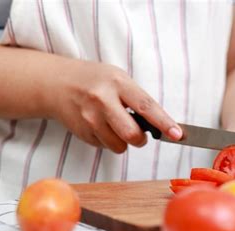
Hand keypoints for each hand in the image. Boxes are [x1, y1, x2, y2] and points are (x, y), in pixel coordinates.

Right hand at [46, 59, 181, 152]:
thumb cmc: (95, 80)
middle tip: (138, 133)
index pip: (146, 107)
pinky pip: (105, 147)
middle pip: (132, 134)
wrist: (57, 83)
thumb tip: (161, 125)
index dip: (164, 123)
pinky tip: (100, 125)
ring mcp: (90, 118)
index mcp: (118, 83)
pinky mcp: (82, 132)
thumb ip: (137, 99)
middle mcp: (102, 100)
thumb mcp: (118, 78)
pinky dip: (108, 140)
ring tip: (114, 124)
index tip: (178, 134)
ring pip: (119, 146)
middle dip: (140, 139)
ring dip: (123, 141)